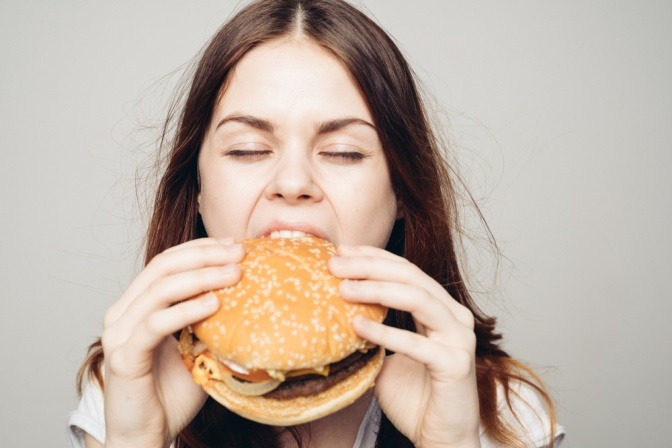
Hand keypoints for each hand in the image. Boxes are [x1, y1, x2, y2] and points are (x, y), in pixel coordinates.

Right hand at [100, 238, 243, 447]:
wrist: (147, 435)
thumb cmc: (173, 392)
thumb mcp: (198, 346)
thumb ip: (211, 320)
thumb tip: (248, 293)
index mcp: (137, 305)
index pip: (167, 261)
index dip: (200, 248)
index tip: (234, 244)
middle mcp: (122, 313)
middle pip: (163, 266)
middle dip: (204, 255)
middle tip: (239, 253)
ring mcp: (119, 334)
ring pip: (160, 290)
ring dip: (201, 277)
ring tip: (234, 274)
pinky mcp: (123, 357)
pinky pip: (156, 324)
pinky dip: (187, 310)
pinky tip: (214, 304)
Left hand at [330, 245, 480, 447]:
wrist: (439, 437)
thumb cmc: (415, 397)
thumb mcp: (387, 356)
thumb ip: (374, 331)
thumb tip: (337, 312)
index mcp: (440, 308)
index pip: (406, 270)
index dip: (374, 257)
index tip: (341, 251)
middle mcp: (454, 316)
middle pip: (411, 277)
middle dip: (370, 267)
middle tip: (335, 264)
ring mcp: (459, 338)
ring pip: (418, 298)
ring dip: (376, 290)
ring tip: (343, 289)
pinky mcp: (456, 364)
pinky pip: (416, 343)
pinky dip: (385, 333)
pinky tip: (357, 326)